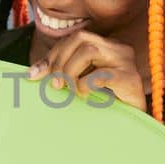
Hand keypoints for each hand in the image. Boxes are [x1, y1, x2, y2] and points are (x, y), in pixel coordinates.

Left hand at [28, 31, 144, 110]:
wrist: (133, 125)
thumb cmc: (105, 102)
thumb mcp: (79, 83)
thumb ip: (59, 73)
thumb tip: (31, 73)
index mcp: (106, 45)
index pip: (74, 38)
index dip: (54, 53)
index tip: (38, 74)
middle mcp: (117, 48)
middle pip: (81, 38)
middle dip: (61, 60)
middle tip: (56, 84)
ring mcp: (125, 61)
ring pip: (89, 50)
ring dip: (71, 70)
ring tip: (71, 89)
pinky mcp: (130, 79)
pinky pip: (101, 74)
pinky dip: (85, 84)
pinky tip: (83, 95)